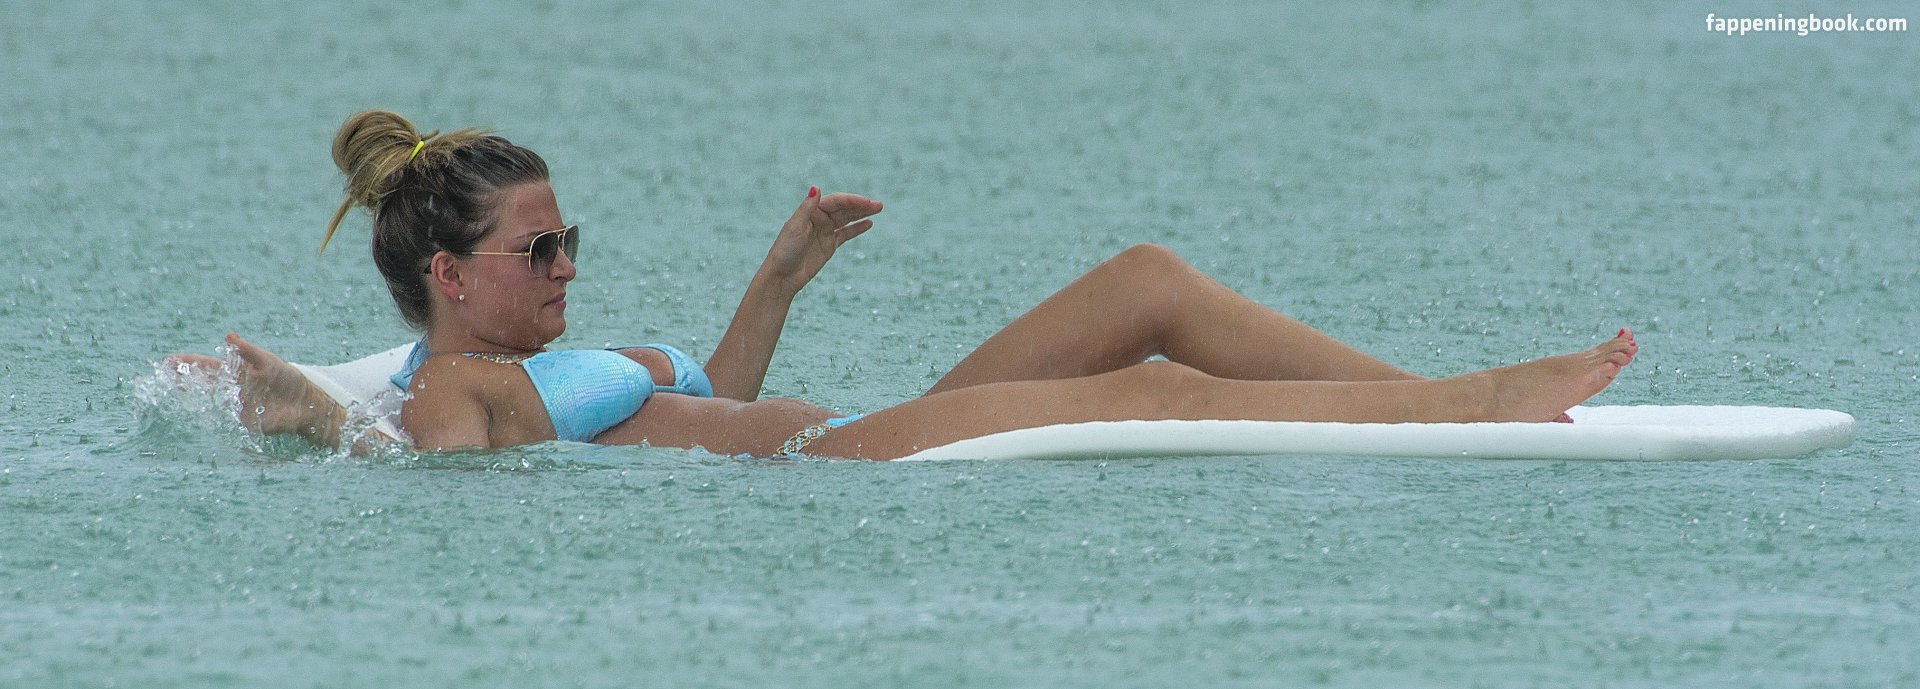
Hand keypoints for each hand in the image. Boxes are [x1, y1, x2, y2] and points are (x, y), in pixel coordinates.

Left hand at [761, 187, 881, 293]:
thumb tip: (816, 187)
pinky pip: (846, 233)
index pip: (835, 202)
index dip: (851, 201)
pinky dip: (857, 228)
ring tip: (878, 210)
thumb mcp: (796, 227)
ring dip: (861, 214)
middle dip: (860, 206)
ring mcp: (825, 232)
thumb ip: (807, 207)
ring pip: (846, 219)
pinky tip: (869, 223)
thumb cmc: (785, 250)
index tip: (866, 202)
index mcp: (810, 212)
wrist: (782, 276)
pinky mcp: (829, 245)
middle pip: (843, 209)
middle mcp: (818, 219)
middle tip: (879, 205)